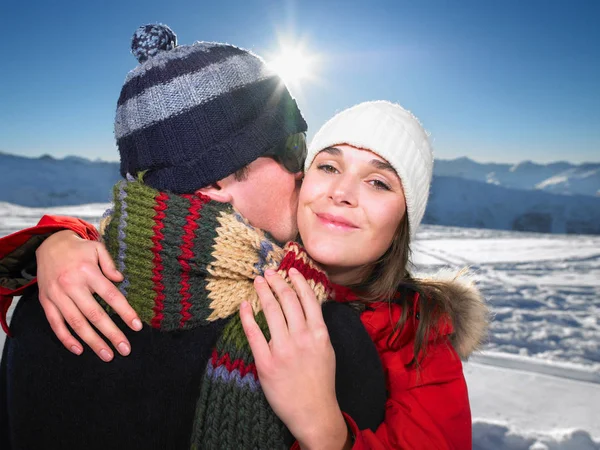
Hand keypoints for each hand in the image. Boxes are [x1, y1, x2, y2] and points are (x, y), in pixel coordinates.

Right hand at [36, 230, 142, 360]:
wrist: (48, 244)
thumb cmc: (79, 248)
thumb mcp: (97, 248)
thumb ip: (110, 264)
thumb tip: (120, 279)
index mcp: (88, 272)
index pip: (111, 295)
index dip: (125, 312)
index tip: (137, 326)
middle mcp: (72, 285)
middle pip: (94, 314)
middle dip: (111, 334)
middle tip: (125, 350)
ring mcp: (57, 295)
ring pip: (76, 323)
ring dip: (92, 342)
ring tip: (107, 355)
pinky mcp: (46, 301)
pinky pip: (55, 323)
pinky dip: (66, 338)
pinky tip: (79, 350)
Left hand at [240, 268, 350, 449]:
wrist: (313, 411)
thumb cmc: (321, 381)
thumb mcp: (326, 349)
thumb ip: (316, 327)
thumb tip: (306, 305)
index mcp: (319, 333)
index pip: (307, 298)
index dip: (297, 281)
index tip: (289, 270)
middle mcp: (302, 337)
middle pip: (287, 300)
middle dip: (277, 282)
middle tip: (268, 272)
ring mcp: (283, 349)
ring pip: (271, 311)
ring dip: (263, 292)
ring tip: (258, 281)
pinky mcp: (266, 362)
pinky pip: (254, 333)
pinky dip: (247, 316)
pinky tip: (244, 305)